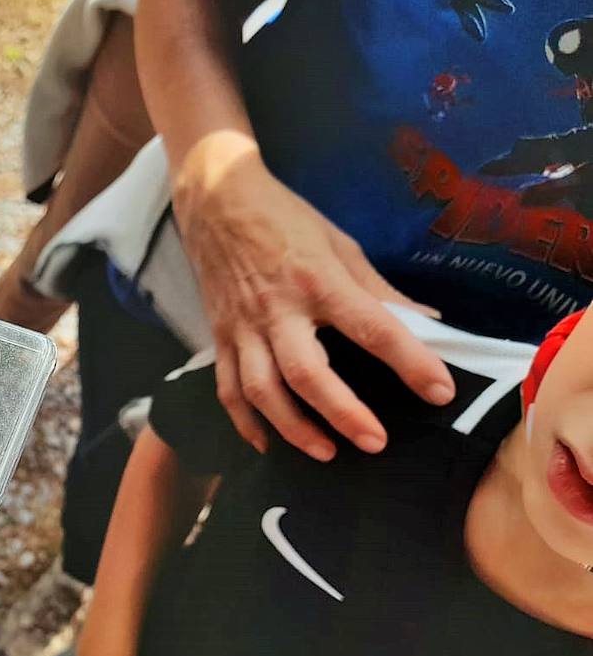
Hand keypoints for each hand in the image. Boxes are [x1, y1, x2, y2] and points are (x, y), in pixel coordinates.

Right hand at [172, 132, 454, 460]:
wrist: (217, 201)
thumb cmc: (286, 220)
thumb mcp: (341, 244)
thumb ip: (379, 291)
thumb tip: (429, 323)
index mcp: (319, 280)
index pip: (372, 327)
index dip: (409, 362)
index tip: (439, 390)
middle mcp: (278, 308)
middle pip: (306, 372)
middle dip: (342, 412)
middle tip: (375, 442)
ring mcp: (243, 326)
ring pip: (261, 390)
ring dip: (293, 427)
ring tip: (326, 453)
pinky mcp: (219, 337)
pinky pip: (228, 389)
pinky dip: (245, 422)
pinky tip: (268, 444)